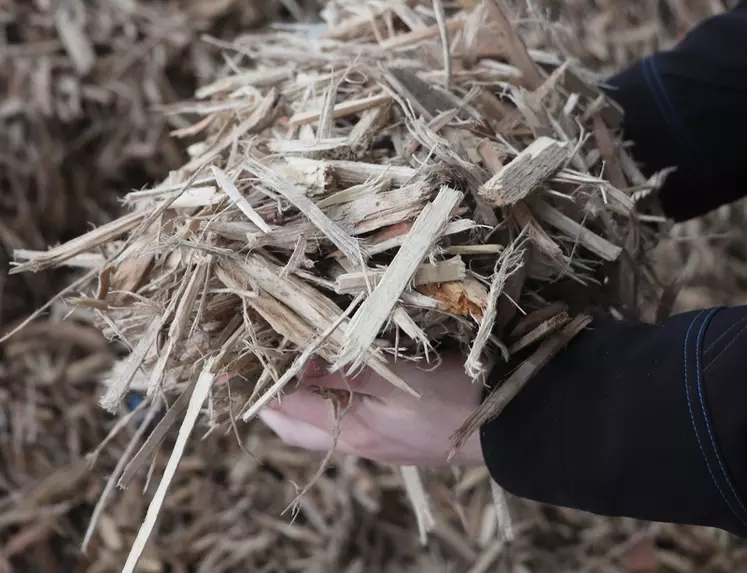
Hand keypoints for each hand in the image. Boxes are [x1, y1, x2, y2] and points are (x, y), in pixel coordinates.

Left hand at [258, 354, 484, 465]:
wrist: (508, 425)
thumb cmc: (453, 398)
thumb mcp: (396, 380)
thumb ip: (345, 372)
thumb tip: (296, 364)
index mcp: (348, 428)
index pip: (284, 411)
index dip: (259, 386)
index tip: (241, 356)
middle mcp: (355, 439)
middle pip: (295, 426)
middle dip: (271, 400)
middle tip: (258, 365)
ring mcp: (375, 438)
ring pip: (319, 423)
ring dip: (299, 399)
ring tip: (288, 366)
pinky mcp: (393, 431)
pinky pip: (345, 418)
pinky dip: (329, 398)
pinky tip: (336, 377)